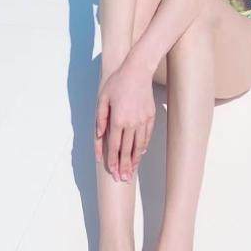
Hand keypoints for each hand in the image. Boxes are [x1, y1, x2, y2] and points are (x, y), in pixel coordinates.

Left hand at [94, 59, 155, 181]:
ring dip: (135, 160)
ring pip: (138, 145)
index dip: (112, 160)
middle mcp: (131, 122)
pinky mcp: (150, 116)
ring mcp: (143, 120)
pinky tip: (140, 153)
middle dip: (124, 166)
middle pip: (127, 149)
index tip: (112, 171)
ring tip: (132, 171)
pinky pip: (146, 136)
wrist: (138, 70)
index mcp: (117, 119)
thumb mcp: (102, 99)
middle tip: (123, 179)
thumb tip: (100, 136)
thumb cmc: (118, 82)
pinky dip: (143, 146)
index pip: (114, 146)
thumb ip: (100, 119)